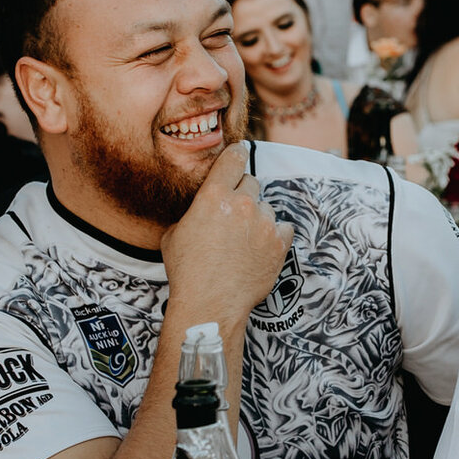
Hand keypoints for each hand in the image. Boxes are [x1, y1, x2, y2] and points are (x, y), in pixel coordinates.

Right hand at [161, 143, 289, 326]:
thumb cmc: (186, 271)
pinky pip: (283, 227)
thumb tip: (201, 211)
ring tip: (244, 241)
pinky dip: (275, 235)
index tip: (239, 153)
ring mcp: (264, 223)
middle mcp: (242, 203)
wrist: (210, 304)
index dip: (236, 154)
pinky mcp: (279, 243)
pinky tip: (261, 248)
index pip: (233, 158)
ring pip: (267, 207)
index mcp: (213, 195)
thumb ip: (193, 213)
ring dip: (258, 217)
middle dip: (243, 194)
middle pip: (251, 182)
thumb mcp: (175, 234)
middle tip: (233, 216)